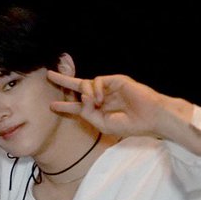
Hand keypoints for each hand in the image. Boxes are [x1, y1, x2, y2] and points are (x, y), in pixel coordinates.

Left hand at [47, 70, 183, 139]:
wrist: (151, 117)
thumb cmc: (130, 124)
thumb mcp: (103, 124)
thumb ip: (88, 113)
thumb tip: (81, 99)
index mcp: (99, 110)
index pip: (79, 106)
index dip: (65, 105)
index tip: (52, 106)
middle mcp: (102, 97)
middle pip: (78, 87)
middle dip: (63, 81)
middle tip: (49, 75)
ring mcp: (109, 88)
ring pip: (85, 83)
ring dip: (85, 93)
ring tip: (94, 102)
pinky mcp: (116, 80)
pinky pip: (96, 80)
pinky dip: (94, 88)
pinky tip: (99, 98)